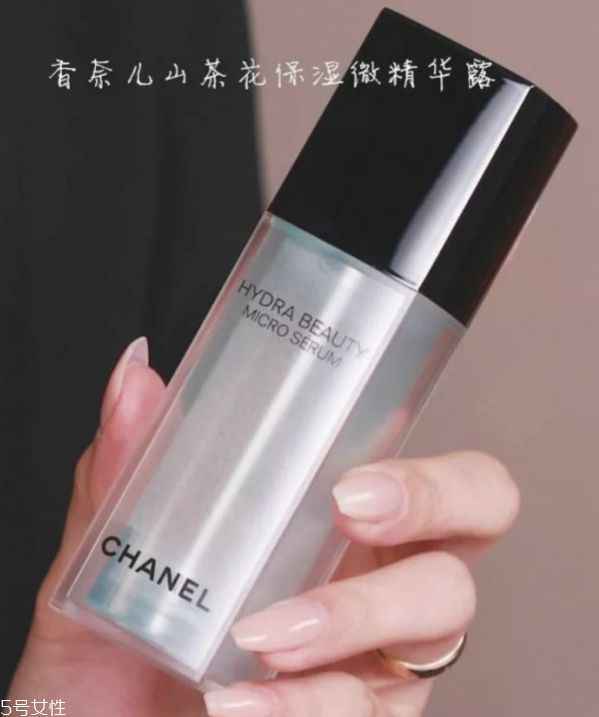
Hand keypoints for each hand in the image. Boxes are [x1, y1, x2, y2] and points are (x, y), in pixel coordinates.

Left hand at [8, 337, 519, 716]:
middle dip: (430, 503)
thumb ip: (125, 465)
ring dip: (350, 614)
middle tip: (349, 515)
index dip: (429, 470)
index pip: (429, 471)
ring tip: (260, 635)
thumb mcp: (113, 555)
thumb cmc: (115, 654)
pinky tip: (237, 702)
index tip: (349, 482)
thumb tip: (134, 374)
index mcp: (334, 523)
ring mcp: (377, 656)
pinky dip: (302, 703)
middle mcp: (376, 578)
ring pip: (438, 615)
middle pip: (475, 521)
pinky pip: (368, 708)